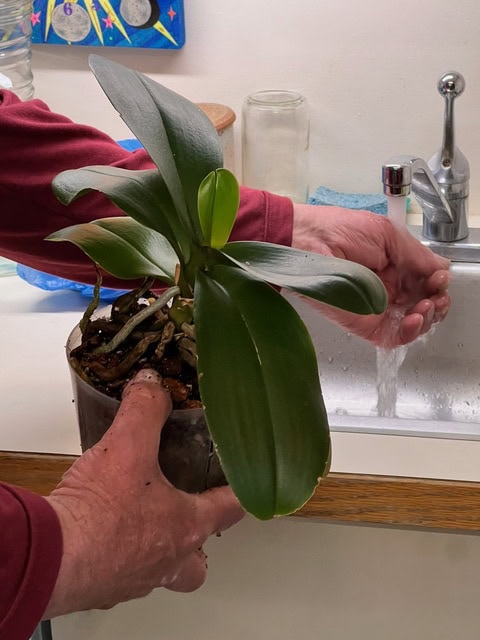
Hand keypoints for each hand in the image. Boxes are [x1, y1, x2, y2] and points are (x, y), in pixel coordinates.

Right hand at [44, 370, 243, 617]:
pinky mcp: (103, 588)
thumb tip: (151, 384)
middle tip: (182, 514)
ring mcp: (135, 581)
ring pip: (161, 572)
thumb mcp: (127, 445)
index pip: (231, 509)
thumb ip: (145, 409)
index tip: (244, 483)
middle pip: (197, 563)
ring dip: (156, 548)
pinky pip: (121, 575)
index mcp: (186, 527)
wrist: (49, 559)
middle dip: (196, 542)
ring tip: (139, 517)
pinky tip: (101, 530)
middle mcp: (167, 561)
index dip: (240, 492)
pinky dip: (117, 554)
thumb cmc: (99, 510)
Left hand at [292, 204, 450, 347]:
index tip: (438, 277)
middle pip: (424, 304)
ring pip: (414, 323)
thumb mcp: (387, 235)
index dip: (437, 282)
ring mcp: (378, 309)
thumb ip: (416, 255)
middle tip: (435, 294)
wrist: (306, 244)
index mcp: (394, 266)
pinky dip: (411, 332)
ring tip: (426, 305)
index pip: (426, 282)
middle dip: (438, 301)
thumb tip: (441, 270)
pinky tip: (414, 318)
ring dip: (429, 317)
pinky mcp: (366, 325)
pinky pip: (395, 338)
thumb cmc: (338, 231)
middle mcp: (388, 289)